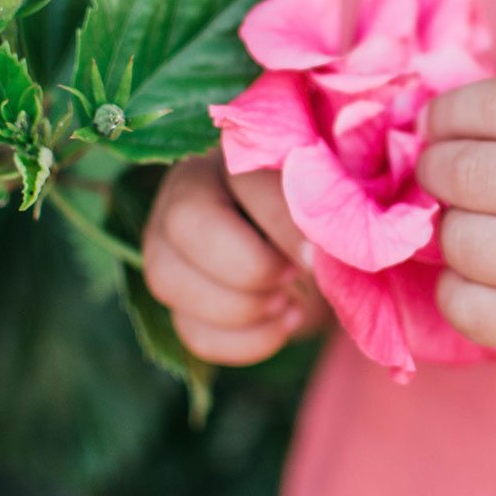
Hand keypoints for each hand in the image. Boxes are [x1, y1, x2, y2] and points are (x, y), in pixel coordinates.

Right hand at [142, 151, 332, 365]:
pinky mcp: (179, 300)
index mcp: (231, 155)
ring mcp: (168, 247)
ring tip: (289, 302)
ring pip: (167, 279)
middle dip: (248, 266)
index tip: (317, 255)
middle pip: (184, 223)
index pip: (240, 181)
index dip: (282, 224)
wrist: (320, 256)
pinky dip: (246, 340)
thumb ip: (326, 210)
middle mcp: (185, 192)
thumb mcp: (328, 204)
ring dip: (242, 307)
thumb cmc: (326, 218)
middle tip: (294, 277)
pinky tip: (284, 322)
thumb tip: (326, 249)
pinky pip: (190, 331)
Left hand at [415, 76, 495, 383]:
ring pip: (461, 240)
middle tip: (436, 172)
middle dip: (434, 167)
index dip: (451, 111)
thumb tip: (445, 124)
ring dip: (447, 229)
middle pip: (469, 171)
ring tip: (468, 225)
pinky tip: (475, 276)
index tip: (437, 122)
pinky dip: (455, 289)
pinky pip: (469, 308)